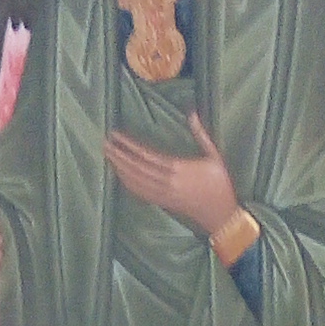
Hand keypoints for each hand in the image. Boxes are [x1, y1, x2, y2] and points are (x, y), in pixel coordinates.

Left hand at [104, 110, 243, 245]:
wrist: (219, 212)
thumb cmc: (219, 182)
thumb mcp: (213, 155)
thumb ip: (200, 133)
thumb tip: (191, 112)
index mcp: (178, 168)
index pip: (147, 155)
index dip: (129, 146)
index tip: (117, 136)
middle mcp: (167, 182)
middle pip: (135, 168)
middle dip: (118, 155)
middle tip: (105, 143)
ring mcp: (162, 194)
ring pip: (134, 182)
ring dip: (119, 169)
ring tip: (108, 155)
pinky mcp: (162, 202)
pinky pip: (139, 193)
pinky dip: (127, 183)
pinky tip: (120, 175)